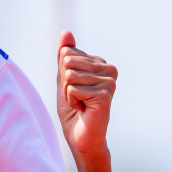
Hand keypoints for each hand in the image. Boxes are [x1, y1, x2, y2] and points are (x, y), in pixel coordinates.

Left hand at [55, 30, 116, 159]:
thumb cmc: (73, 110)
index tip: (74, 89)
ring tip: (81, 104)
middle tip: (76, 98)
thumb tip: (66, 33)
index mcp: (100, 63)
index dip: (63, 74)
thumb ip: (64, 56)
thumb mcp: (64, 79)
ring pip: (69, 75)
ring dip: (68, 94)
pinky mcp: (105, 94)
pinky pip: (73, 89)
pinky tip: (84, 110)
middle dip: (64, 83)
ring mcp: (109, 82)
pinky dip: (72, 102)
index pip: (67, 53)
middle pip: (68, 61)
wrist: (82, 138)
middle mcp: (108, 69)